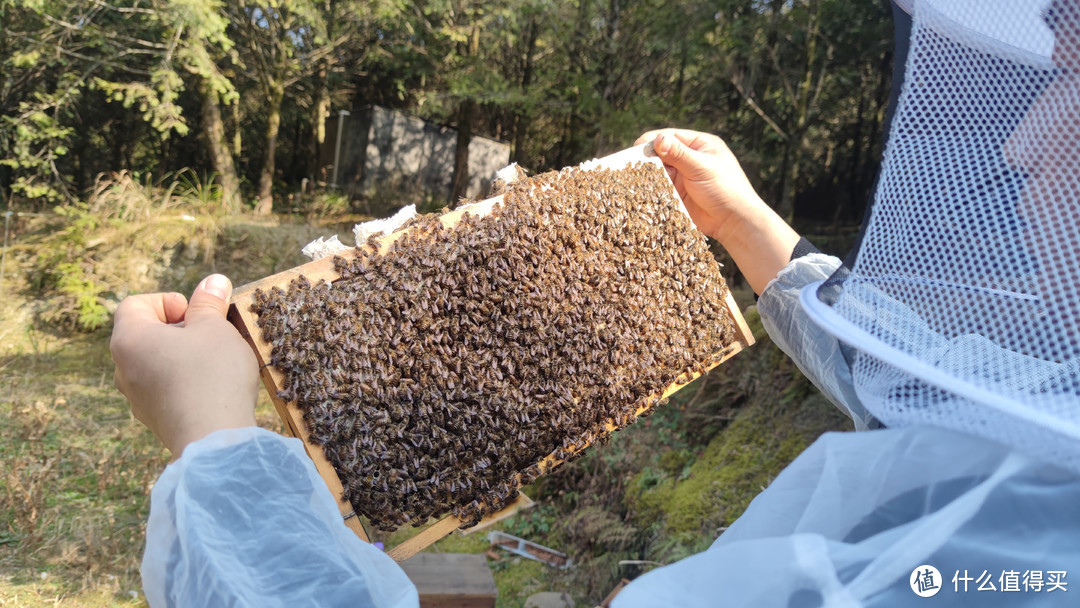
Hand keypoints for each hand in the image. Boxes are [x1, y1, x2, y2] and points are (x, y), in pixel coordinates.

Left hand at [111, 274, 258, 457]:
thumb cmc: (212, 375)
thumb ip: (209, 303)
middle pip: (146, 333)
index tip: (196, 314)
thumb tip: (213, 281)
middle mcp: (123, 368)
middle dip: (180, 329)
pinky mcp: (154, 418)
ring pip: (157, 362)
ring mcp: (136, 397)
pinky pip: (165, 388)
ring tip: (216, 361)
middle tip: (212, 334)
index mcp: (129, 339)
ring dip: (184, 355)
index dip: (167, 301)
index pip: (135, 304)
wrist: (213, 439)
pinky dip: (185, 381)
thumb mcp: (215, 328)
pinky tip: (214, 387)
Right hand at [637, 128, 800, 293]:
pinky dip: (652, 188)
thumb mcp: (702, 168)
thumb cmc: (725, 189)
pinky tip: (644, 191)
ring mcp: (684, 176)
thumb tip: (658, 139)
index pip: (671, 136)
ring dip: (649, 175)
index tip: (637, 148)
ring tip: (635, 179)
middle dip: (648, 159)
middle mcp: (691, 158)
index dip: (653, 141)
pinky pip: (661, 187)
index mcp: (700, 145)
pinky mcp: (678, 193)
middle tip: (631, 166)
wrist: (735, 222)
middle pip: (662, 153)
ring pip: (659, 171)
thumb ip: (679, 154)